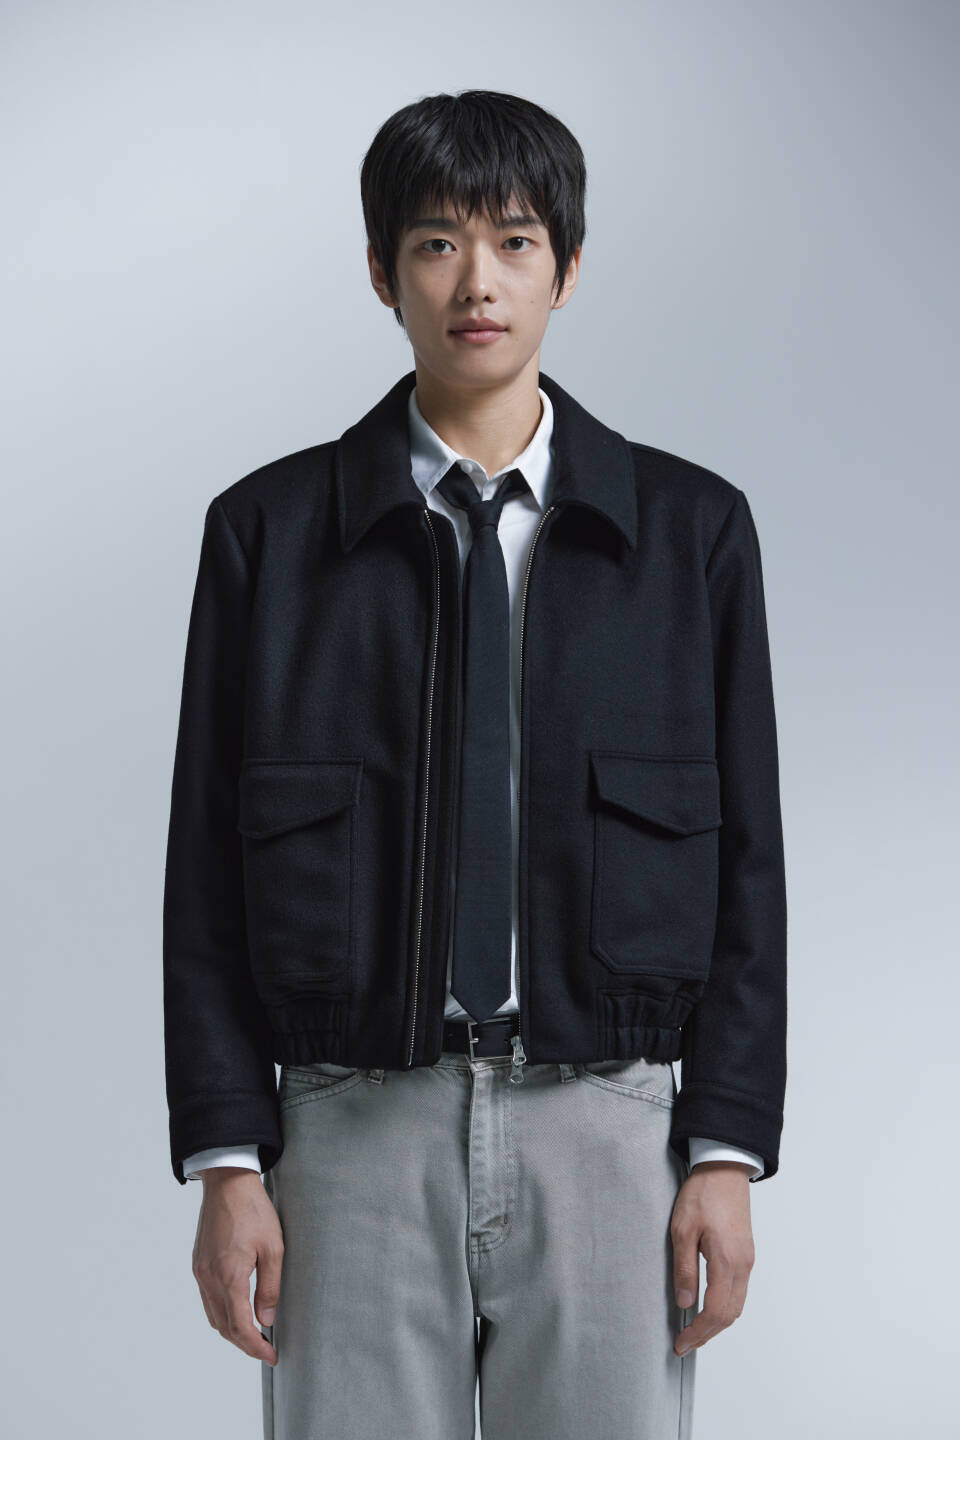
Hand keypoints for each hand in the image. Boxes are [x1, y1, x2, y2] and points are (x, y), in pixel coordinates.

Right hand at [191, 1168, 282, 1365]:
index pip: (240, 1327)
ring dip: (232, 1332)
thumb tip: (267, 1319)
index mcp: (228, 1276)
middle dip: (245, 1344)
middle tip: (266, 1350)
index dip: (256, 1347)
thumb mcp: (274, 1247)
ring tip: (255, 1335)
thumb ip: (270, 1286)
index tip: (271, 1355)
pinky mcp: (198, 1265)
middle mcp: (209, 1278)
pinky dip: (222, 1314)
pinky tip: (238, 1312)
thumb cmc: (254, 1210)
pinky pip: (208, 1300)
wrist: (227, 1183)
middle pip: (224, 1327)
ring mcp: (200, 1272)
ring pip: (213, 1316)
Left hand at [671, 1160, 755, 1356]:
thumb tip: (684, 1303)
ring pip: (737, 1306)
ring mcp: (747, 1261)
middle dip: (707, 1334)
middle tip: (684, 1344)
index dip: (698, 1333)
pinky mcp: (746, 1254)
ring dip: (717, 1323)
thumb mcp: (683, 1229)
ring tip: (694, 1331)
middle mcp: (743, 1266)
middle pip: (729, 1315)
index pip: (715, 1312)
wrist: (725, 1168)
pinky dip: (725, 1308)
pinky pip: (739, 1292)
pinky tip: (708, 1308)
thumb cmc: (703, 1194)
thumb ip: (684, 1268)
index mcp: (727, 1261)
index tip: (680, 1344)